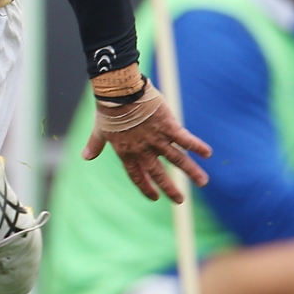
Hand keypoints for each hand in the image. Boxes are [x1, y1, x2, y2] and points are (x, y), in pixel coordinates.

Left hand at [82, 83, 212, 201]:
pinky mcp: (169, 126)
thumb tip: (85, 156)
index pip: (137, 175)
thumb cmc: (108, 110)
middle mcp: (144, 150)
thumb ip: (95, 145)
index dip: (145, 187)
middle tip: (180, 200)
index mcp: (127, 152)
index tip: (154, 197)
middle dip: (170, 188)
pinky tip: (208, 153)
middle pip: (159, 173)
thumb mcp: (100, 130)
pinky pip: (185, 139)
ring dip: (191, 172)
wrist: (120, 93)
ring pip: (177, 159)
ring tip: (203, 182)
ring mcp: (157, 139)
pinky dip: (197, 146)